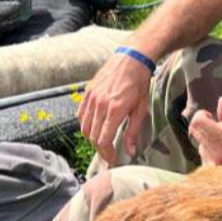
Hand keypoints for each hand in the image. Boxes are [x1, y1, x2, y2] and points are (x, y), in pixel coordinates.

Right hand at [79, 49, 153, 165]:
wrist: (131, 59)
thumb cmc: (139, 84)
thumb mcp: (140, 109)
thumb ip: (133, 132)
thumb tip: (130, 152)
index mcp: (114, 110)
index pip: (104, 141)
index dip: (107, 155)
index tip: (113, 161)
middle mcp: (100, 105)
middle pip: (93, 137)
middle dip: (101, 150)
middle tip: (109, 156)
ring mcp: (92, 98)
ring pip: (85, 127)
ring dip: (92, 139)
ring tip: (102, 143)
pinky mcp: (87, 93)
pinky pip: (80, 115)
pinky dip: (85, 125)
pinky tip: (93, 128)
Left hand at [189, 96, 221, 167]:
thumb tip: (221, 101)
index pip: (198, 123)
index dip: (201, 116)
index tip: (210, 116)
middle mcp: (214, 156)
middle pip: (196, 133)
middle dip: (205, 127)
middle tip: (219, 129)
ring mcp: (210, 168)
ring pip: (201, 146)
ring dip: (210, 142)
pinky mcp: (207, 176)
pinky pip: (205, 158)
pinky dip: (213, 154)